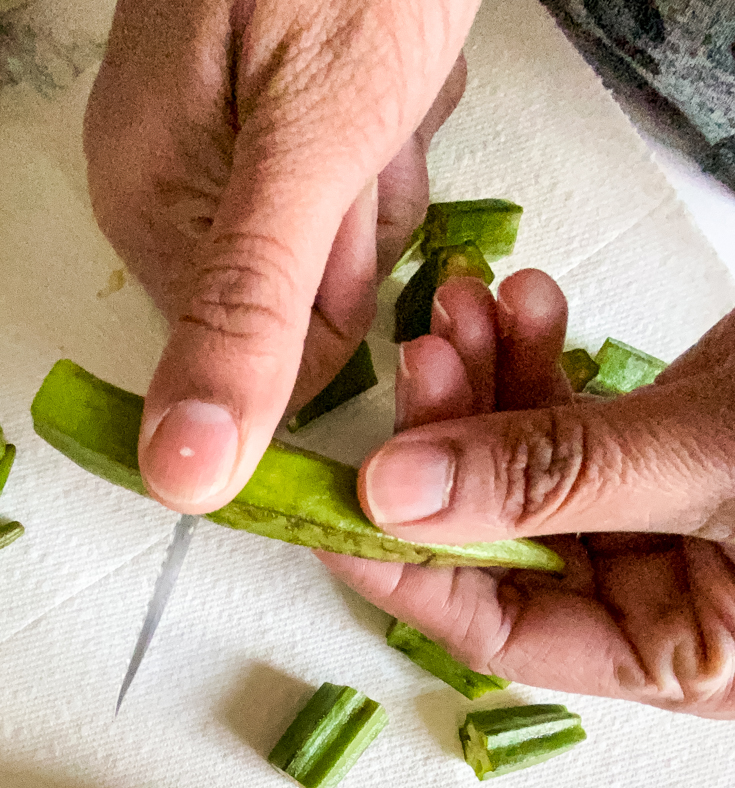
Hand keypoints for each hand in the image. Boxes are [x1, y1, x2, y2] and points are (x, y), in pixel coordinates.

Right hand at [84, 0, 477, 512]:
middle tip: (368, 131)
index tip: (353, 211)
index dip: (334, 299)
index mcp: (159, 202)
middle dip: (364, 227)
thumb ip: (247, 310)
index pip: (262, 345)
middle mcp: (181, 183)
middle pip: (307, 291)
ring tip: (379, 85)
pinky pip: (359, 181)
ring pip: (344, 236)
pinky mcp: (288, 118)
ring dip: (387, 177)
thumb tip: (182, 468)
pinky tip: (387, 69)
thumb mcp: (309, 144)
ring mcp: (235, 145)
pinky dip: (394, 139)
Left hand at [319, 271, 734, 717]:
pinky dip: (533, 353)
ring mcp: (642, 510)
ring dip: (481, 377)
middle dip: (448, 438)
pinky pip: (561, 407)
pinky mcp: (643, 442)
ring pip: (520, 455)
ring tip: (461, 307)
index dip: (407, 566)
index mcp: (676, 646)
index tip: (336, 504)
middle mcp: (650, 587)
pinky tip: (522, 302)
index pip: (498, 626)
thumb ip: (556, 482)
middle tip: (421, 359)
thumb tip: (400, 497)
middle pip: (497, 528)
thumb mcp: (715, 465)